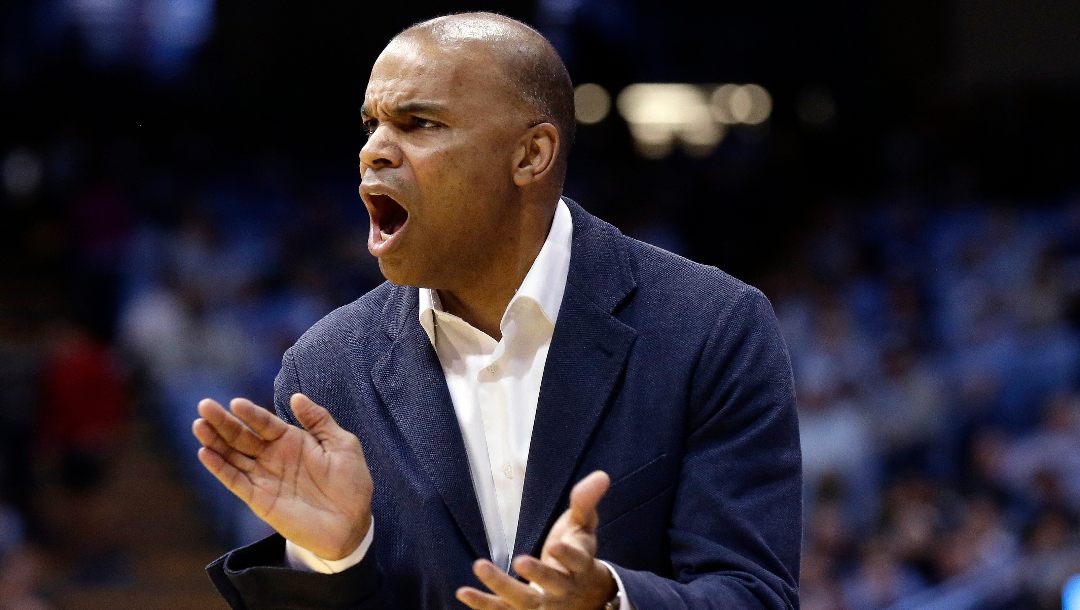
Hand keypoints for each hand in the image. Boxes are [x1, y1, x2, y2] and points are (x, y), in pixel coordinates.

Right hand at [192, 393, 373, 559]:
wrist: (351, 524)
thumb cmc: (351, 483)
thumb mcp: (342, 445)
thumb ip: (319, 420)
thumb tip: (296, 397)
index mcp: (293, 440)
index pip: (265, 422)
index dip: (251, 413)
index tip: (236, 403)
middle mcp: (273, 456)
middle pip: (243, 436)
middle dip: (223, 421)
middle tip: (204, 405)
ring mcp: (264, 477)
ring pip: (233, 456)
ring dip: (215, 441)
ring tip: (198, 425)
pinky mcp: (259, 499)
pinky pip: (235, 481)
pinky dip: (219, 468)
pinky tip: (205, 453)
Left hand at [456, 471, 616, 608]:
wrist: (583, 598)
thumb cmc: (578, 554)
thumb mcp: (584, 528)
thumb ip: (586, 503)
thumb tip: (602, 475)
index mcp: (580, 566)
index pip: (578, 562)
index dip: (568, 556)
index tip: (555, 546)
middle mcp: (563, 589)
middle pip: (552, 585)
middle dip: (538, 574)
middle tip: (520, 560)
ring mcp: (542, 605)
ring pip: (523, 601)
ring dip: (501, 586)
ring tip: (479, 565)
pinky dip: (483, 604)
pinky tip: (463, 591)